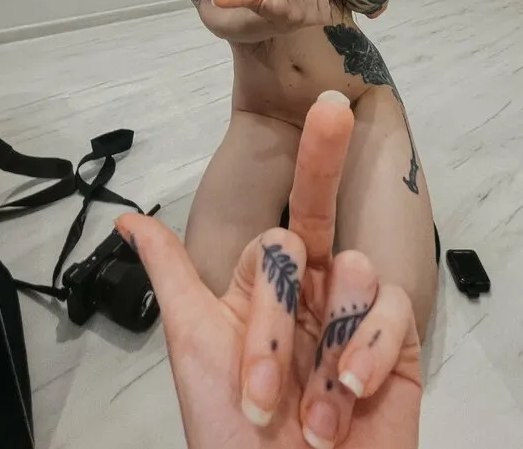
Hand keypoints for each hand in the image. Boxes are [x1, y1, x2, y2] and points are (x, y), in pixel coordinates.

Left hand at [116, 92, 422, 448]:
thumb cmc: (232, 437)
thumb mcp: (193, 345)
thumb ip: (170, 274)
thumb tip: (124, 219)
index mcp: (264, 289)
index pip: (273, 239)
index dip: (268, 298)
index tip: (280, 272)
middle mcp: (311, 291)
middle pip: (319, 210)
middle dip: (325, 154)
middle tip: (334, 108)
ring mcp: (354, 314)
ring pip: (352, 266)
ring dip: (324, 348)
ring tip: (309, 412)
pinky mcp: (398, 344)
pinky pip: (390, 311)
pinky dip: (366, 356)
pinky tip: (348, 398)